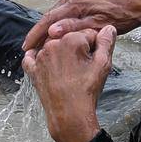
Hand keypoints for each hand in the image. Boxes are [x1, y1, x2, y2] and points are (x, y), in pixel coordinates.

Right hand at [22, 0, 140, 51]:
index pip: (49, 19)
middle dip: (41, 32)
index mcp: (76, 1)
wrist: (140, 1)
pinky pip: (68, 7)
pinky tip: (60, 29)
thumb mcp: (99, 25)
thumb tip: (52, 31)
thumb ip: (74, 28)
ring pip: (59, 11)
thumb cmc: (123, 15)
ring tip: (43, 42)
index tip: (26, 47)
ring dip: (51, 25)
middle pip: (51, 14)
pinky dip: (61, 18)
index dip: (35, 34)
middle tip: (32, 49)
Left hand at [22, 25, 116, 141]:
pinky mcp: (33, 69)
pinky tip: (46, 63)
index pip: (88, 34)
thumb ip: (107, 43)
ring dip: (60, 52)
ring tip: (69, 69)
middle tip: (83, 65)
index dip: (95, 45)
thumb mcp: (103, 65)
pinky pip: (31, 57)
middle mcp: (53, 44)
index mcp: (72, 39)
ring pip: (53, 46)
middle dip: (77, 48)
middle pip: (70, 38)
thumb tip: (108, 28)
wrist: (69, 114)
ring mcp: (40, 57)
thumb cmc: (86, 90)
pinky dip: (37, 58)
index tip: (96, 57)